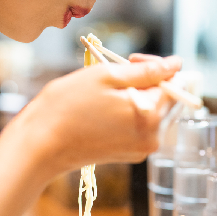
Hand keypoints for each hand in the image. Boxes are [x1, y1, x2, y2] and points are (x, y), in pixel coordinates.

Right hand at [10, 55, 181, 176]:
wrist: (40, 145)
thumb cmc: (66, 107)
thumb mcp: (105, 77)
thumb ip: (145, 71)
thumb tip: (176, 64)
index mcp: (151, 115)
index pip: (175, 81)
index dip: (156, 65)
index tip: (131, 60)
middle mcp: (153, 137)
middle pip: (169, 99)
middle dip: (149, 81)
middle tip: (118, 71)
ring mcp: (141, 149)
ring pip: (155, 112)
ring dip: (138, 96)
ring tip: (107, 91)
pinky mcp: (129, 155)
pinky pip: (141, 127)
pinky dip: (129, 112)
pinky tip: (104, 108)